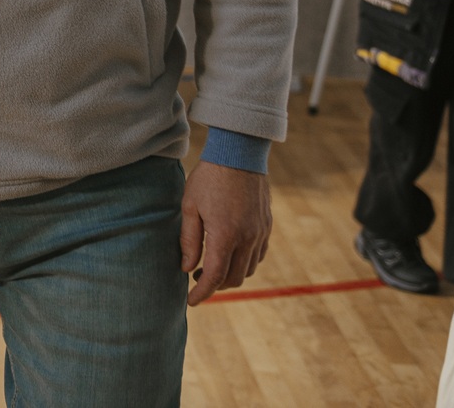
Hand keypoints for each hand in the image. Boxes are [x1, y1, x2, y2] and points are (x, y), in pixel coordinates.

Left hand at [181, 159, 271, 305]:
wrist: (239, 153)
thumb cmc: (209, 177)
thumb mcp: (190, 206)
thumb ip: (189, 240)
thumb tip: (187, 268)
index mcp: (225, 235)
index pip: (215, 277)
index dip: (202, 293)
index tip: (191, 301)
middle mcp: (247, 238)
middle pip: (233, 279)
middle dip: (215, 285)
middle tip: (197, 277)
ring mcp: (260, 233)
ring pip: (248, 270)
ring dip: (230, 275)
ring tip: (211, 265)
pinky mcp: (267, 226)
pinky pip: (258, 255)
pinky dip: (244, 263)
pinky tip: (230, 253)